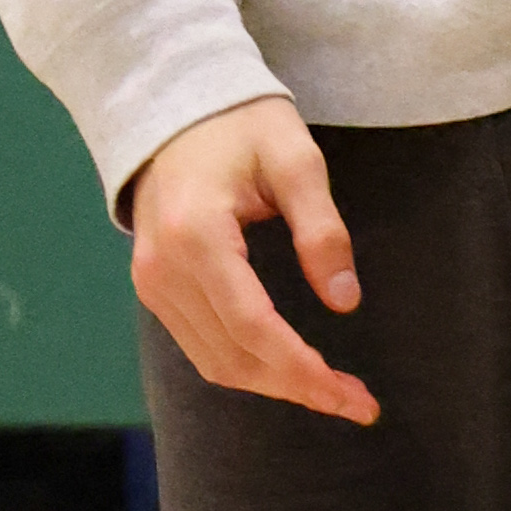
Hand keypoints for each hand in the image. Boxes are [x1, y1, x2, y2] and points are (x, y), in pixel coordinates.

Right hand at [129, 94, 375, 425]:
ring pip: (215, 363)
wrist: (171, 106)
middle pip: (234, 357)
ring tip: (334, 391)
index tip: (353, 396)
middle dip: (298, 388)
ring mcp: (152, 282)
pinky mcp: (154, 288)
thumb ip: (322, 230)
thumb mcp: (295, 160)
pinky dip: (248, 365)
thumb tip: (345, 302)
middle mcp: (164, 269)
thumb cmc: (240, 124)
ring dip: (275, 384)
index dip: (304, 370)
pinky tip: (290, 367)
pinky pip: (201, 346)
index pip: (253, 327)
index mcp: (196, 235)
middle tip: (359, 403)